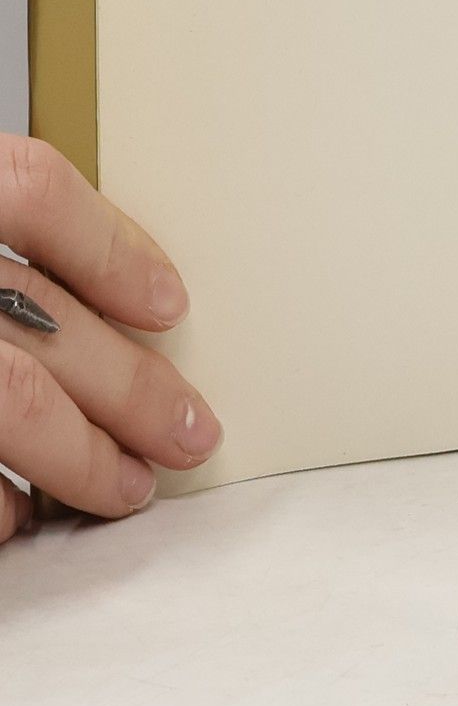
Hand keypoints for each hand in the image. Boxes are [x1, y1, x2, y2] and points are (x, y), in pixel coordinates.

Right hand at [0, 135, 219, 540]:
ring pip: (8, 398)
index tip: (173, 305)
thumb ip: (16, 244)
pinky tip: (19, 515)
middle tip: (192, 433)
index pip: (29, 189)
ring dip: (79, 456)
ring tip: (128, 487)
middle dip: (130, 386)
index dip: (110, 246)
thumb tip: (132, 295)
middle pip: (37, 317)